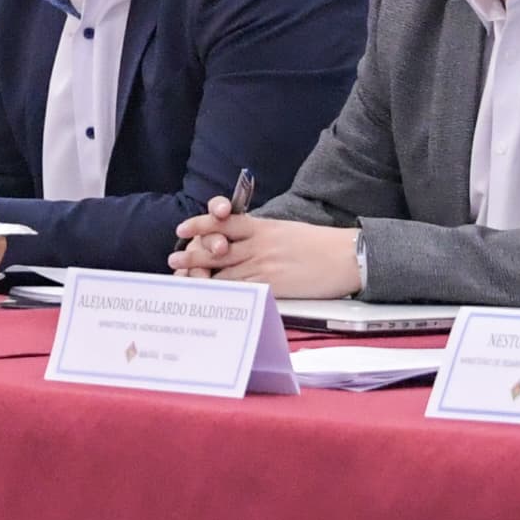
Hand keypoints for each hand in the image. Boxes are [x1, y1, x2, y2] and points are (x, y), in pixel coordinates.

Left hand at [174, 201, 358, 297]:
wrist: (347, 256)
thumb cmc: (322, 245)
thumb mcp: (288, 232)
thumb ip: (263, 236)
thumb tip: (243, 245)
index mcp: (264, 226)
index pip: (225, 221)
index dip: (201, 224)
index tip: (183, 229)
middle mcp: (259, 243)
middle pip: (217, 246)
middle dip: (193, 253)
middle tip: (172, 260)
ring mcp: (264, 264)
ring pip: (224, 270)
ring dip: (200, 275)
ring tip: (182, 280)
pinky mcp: (272, 284)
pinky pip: (241, 289)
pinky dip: (222, 293)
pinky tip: (209, 298)